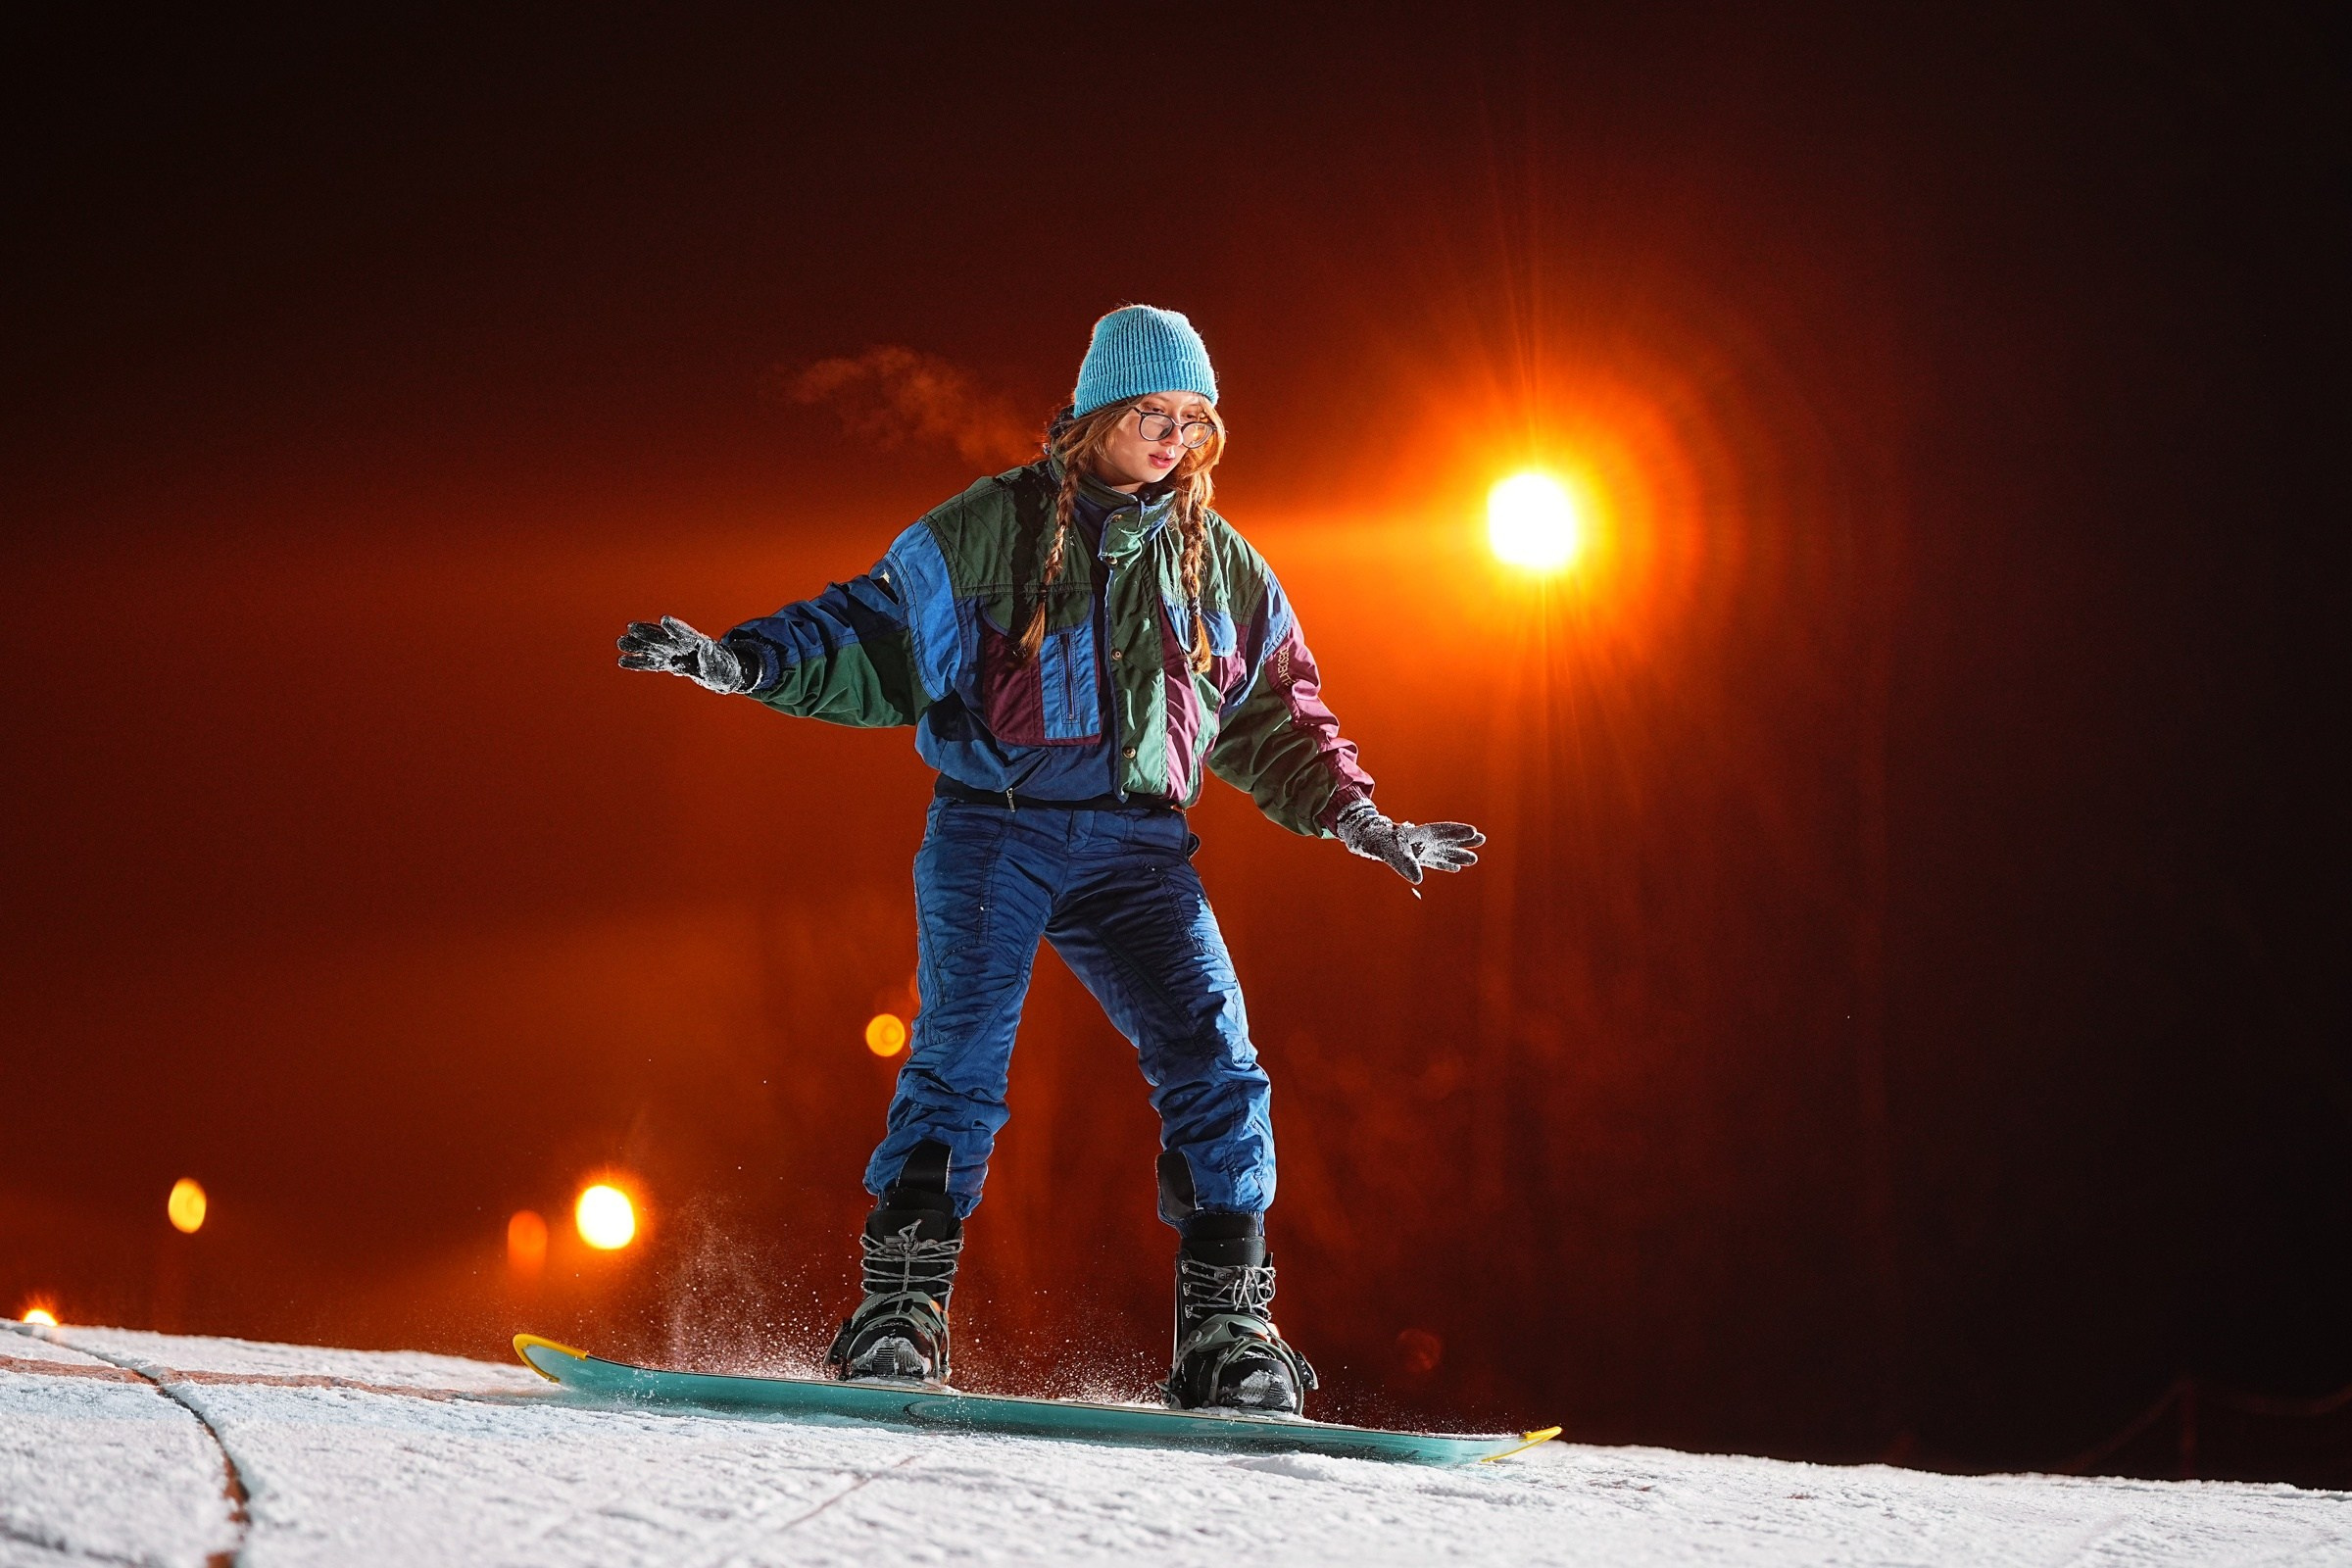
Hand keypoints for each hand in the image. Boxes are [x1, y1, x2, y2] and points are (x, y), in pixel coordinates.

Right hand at [617, 615, 754, 693]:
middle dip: (649, 633)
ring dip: (638, 645)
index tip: (663, 620)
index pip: (686, 634)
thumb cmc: (725, 671)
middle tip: (631, 627)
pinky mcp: (670, 663)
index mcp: (699, 643)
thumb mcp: (724, 668)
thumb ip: (714, 659)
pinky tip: (623, 661)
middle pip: (664, 638)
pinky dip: (639, 662)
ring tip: (620, 642)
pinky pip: (652, 663)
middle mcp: (684, 646)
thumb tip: (707, 647)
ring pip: (654, 648)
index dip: (675, 627)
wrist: (722, 674)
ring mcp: (675, 654)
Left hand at [1334, 799, 1484, 884]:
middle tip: (1482, 839)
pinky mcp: (1417, 858)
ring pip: (1444, 851)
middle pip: (1448, 839)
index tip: (1472, 831)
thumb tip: (1418, 879)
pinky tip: (1456, 869)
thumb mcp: (1392, 853)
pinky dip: (1445, 864)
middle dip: (1464, 840)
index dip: (1457, 832)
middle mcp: (1424, 841)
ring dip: (1458, 855)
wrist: (1370, 841)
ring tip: (1473, 859)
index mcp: (1420, 834)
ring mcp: (1421, 849)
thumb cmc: (1381, 843)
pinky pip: (1435, 861)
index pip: (1442, 831)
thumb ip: (1405, 864)